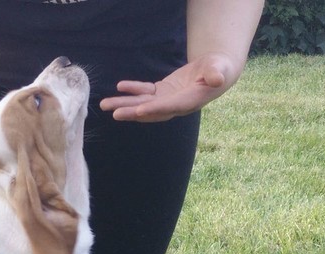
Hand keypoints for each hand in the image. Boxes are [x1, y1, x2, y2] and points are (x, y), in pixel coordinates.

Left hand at [99, 52, 241, 122]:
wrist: (215, 72)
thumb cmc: (219, 69)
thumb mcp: (220, 69)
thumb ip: (216, 74)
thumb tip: (216, 79)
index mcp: (189, 102)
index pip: (169, 107)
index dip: (154, 109)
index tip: (138, 111)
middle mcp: (175, 105)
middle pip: (150, 111)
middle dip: (131, 112)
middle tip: (114, 113)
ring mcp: (167, 100)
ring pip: (143, 104)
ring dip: (124, 104)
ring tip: (105, 105)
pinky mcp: (162, 92)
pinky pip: (145, 92)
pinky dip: (133, 90)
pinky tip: (120, 87)